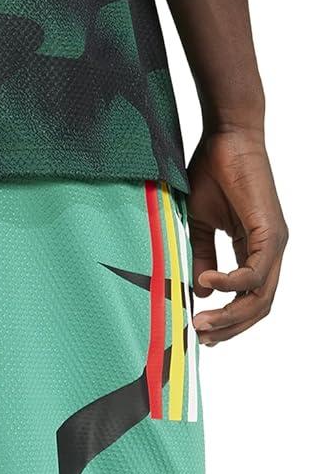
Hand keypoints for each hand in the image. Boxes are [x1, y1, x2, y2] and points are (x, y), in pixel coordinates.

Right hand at [186, 128, 287, 345]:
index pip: (250, 299)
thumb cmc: (213, 172)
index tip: (201, 332)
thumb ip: (202, 259)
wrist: (226, 136)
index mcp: (256, 250)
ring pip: (260, 298)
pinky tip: (207, 282)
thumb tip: (202, 293)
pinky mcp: (271, 232)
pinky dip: (230, 284)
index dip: (228, 321)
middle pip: (258, 308)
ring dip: (230, 316)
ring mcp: (275, 243)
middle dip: (229, 328)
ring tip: (200, 322)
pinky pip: (254, 274)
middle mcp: (271, 250)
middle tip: (199, 336)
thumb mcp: (201, 226)